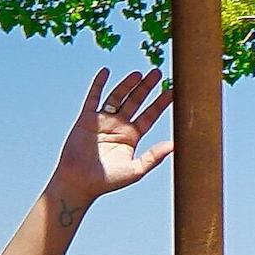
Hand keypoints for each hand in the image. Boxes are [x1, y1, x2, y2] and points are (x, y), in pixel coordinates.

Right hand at [49, 61, 172, 211]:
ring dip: (127, 85)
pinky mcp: (86, 119)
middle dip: (146, 87)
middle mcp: (119, 126)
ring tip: (138, 73)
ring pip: (117, 97)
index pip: (150, 115)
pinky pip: (93, 98)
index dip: (161, 103)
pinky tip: (106, 71)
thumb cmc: (107, 181)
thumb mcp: (135, 170)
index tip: (173, 90)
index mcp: (132, 136)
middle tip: (157, 72)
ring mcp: (102, 121)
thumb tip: (175, 145)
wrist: (78, 183)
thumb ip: (154, 157)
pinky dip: (98, 84)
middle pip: (135, 101)